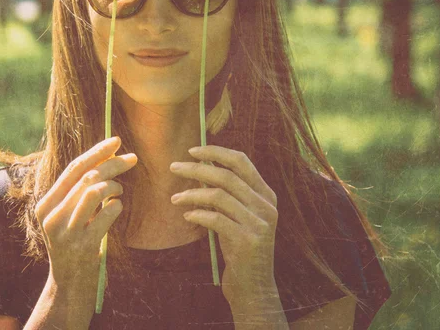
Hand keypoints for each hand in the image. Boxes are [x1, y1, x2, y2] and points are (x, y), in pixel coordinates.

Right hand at [34, 136, 136, 319]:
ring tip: (118, 192)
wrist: (68, 285)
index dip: (97, 151)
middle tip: (132, 158)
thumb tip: (107, 155)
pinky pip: (107, 213)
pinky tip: (116, 209)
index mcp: (46, 204)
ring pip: (96, 191)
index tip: (117, 140)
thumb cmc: (74, 241)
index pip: (73, 168)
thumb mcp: (68, 214)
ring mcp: (66, 232)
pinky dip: (117, 206)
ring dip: (114, 186)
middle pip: (87, 176)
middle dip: (114, 164)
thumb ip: (79, 189)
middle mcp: (52, 216)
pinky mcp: (83, 245)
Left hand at [169, 145, 277, 306]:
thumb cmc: (239, 247)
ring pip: (219, 196)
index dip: (216, 152)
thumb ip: (225, 193)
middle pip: (227, 175)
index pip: (241, 161)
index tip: (192, 151)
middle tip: (173, 167)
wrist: (254, 288)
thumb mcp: (237, 216)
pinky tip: (187, 217)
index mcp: (265, 194)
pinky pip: (216, 219)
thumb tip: (199, 167)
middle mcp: (266, 206)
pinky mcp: (248, 241)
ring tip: (175, 198)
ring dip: (192, 194)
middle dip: (196, 168)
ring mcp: (259, 224)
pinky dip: (198, 214)